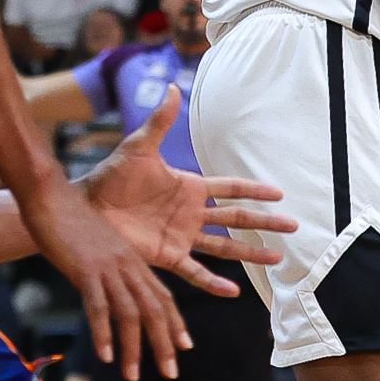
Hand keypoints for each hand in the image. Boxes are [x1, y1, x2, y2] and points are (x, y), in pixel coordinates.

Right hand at [19, 164, 189, 380]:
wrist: (51, 198)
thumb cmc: (70, 221)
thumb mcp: (100, 246)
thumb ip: (110, 268)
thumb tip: (110, 290)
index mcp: (133, 260)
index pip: (162, 295)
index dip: (176, 322)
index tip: (185, 346)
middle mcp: (127, 265)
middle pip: (155, 309)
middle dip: (165, 343)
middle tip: (170, 372)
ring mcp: (108, 268)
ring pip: (130, 313)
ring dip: (133, 348)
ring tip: (133, 375)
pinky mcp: (85, 270)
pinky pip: (98, 305)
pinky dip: (103, 332)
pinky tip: (106, 355)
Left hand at [84, 85, 296, 297]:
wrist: (86, 206)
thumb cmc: (110, 176)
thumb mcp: (139, 147)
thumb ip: (160, 121)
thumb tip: (172, 88)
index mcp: (189, 187)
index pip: (231, 187)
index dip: (255, 189)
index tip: (280, 193)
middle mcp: (191, 213)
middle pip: (237, 218)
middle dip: (265, 222)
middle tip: (293, 227)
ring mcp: (181, 236)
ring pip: (225, 247)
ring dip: (251, 252)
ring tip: (277, 258)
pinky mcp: (166, 256)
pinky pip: (195, 272)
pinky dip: (214, 283)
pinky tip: (234, 292)